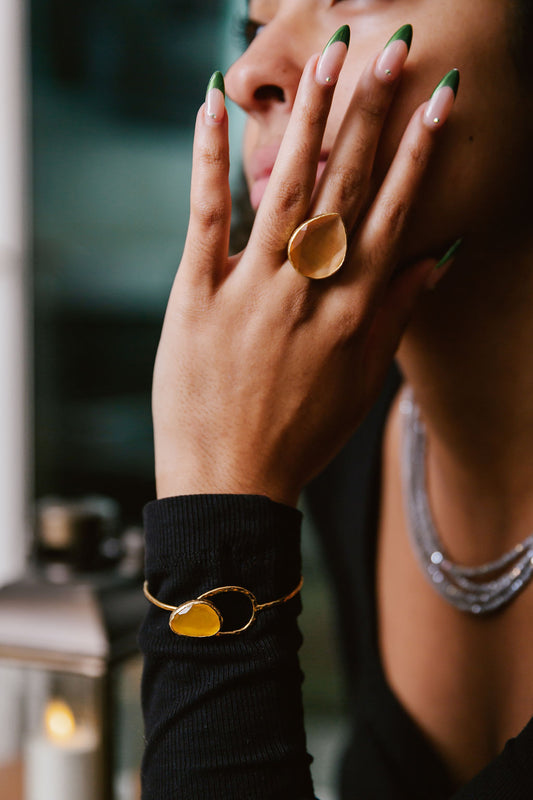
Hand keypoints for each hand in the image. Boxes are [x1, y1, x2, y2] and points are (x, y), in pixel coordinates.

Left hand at [153, 40, 454, 505]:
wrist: (232, 484)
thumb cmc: (301, 437)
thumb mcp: (363, 382)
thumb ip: (398, 314)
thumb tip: (437, 257)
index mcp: (354, 309)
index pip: (394, 213)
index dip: (418, 152)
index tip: (438, 100)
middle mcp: (310, 288)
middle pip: (345, 186)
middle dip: (370, 113)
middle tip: (390, 51)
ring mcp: (252, 289)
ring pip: (284, 188)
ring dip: (307, 120)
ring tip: (326, 62)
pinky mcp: (197, 296)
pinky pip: (206, 216)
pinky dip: (208, 159)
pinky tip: (212, 106)